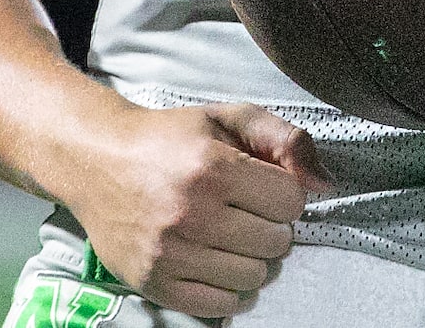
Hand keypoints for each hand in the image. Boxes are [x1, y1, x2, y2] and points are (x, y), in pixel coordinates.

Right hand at [57, 101, 329, 315]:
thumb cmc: (170, 138)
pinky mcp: (152, 281)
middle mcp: (190, 213)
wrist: (97, 160)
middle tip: (248, 214)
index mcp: (213, 168)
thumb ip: (285, 140)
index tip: (264, 188)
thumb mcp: (228, 119)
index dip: (284, 194)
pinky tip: (220, 265)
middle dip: (270, 227)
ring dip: (252, 260)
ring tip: (232, 238)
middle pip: (275, 243)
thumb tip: (327, 185)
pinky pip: (219, 305)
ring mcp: (169, 253)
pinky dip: (230, 291)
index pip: (291, 202)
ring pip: (252, 277)